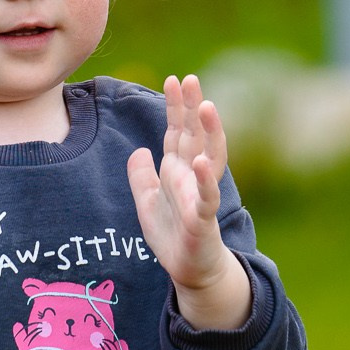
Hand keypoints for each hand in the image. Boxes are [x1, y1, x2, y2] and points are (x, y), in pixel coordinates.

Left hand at [127, 75, 248, 329]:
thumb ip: (141, 177)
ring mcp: (200, 195)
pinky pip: (206, 196)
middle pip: (195, 135)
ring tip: (206, 107)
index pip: (178, 131)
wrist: (189, 270)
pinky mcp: (203, 219)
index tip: (174, 79)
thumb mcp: (147, 202)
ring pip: (209, 157)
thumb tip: (139, 150)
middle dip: (193, 108)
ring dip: (209, 132)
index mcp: (178, 170)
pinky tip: (200, 161)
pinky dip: (205, 179)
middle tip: (191, 79)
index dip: (176, 107)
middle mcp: (192, 176)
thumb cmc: (171, 235)